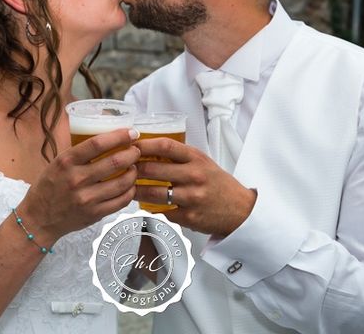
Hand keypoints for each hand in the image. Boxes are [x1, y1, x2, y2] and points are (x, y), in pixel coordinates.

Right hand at [23, 128, 139, 241]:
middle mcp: (77, 179)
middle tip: (136, 151)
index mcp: (67, 161)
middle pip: (115, 162)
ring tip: (134, 167)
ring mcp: (87, 198)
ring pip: (122, 182)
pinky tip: (130, 186)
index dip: (119, 136)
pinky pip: (121, 201)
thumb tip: (110, 139)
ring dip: (133, 172)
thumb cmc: (49, 186)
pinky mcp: (94, 214)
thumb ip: (80, 153)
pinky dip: (130, 191)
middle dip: (132, 153)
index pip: (98, 143)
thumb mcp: (58, 163)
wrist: (39, 219)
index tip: (131, 132)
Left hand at [134, 138, 255, 236]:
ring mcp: (191, 198)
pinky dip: (151, 209)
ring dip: (136, 191)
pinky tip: (145, 205)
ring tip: (128, 188)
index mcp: (196, 158)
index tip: (130, 146)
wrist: (240, 210)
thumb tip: (147, 149)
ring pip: (153, 194)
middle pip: (153, 169)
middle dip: (133, 169)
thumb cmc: (217, 183)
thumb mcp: (203, 162)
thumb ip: (179, 156)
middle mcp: (194, 176)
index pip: (165, 146)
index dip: (144, 145)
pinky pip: (162, 212)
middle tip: (123, 169)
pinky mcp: (189, 217)